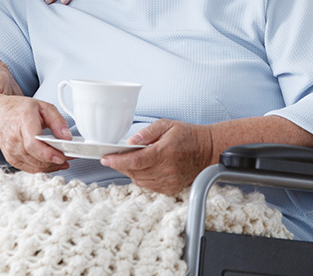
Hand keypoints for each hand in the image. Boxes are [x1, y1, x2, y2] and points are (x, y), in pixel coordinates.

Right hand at [0, 96, 72, 172]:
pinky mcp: (12, 159)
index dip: (48, 153)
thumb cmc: (19, 110)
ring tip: (64, 159)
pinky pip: (31, 169)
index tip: (62, 156)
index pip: (33, 144)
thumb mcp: (43, 106)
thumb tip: (67, 136)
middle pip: (36, 156)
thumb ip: (57, 121)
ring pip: (35, 165)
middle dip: (55, 159)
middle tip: (70, 156)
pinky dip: (44, 168)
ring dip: (52, 165)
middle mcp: (14, 138)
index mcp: (22, 122)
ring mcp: (11, 151)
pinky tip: (53, 163)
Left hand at [100, 119, 214, 195]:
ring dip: (131, 172)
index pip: (135, 161)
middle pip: (135, 172)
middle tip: (115, 156)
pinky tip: (144, 168)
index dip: (117, 161)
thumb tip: (131, 141)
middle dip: (121, 165)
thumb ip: (147, 132)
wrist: (207, 150)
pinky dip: (142, 178)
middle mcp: (167, 169)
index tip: (105, 158)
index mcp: (164, 152)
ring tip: (131, 161)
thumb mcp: (167, 125)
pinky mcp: (171, 188)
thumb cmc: (188, 136)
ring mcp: (169, 181)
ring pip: (140, 181)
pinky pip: (149, 186)